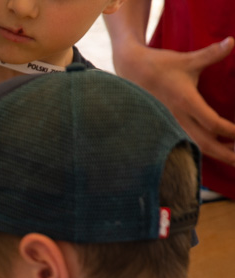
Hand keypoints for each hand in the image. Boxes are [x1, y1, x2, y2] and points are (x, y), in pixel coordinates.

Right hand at [113, 38, 234, 166]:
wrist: (130, 70)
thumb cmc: (161, 64)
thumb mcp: (187, 60)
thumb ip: (212, 54)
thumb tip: (232, 41)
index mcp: (185, 101)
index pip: (212, 123)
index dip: (230, 131)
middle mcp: (177, 117)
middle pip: (204, 143)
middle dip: (226, 153)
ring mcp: (168, 124)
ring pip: (194, 146)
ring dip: (215, 153)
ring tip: (233, 158)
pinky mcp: (164, 126)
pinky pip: (184, 143)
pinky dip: (199, 149)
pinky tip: (211, 151)